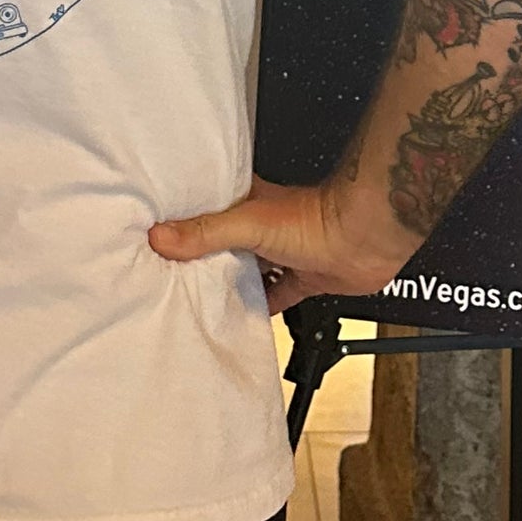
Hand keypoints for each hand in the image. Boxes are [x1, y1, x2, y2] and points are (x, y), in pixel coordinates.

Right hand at [149, 174, 407, 313]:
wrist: (366, 237)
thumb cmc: (318, 218)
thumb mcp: (250, 222)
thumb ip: (206, 232)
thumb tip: (161, 236)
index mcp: (247, 202)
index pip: (204, 209)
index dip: (181, 222)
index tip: (155, 235)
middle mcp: (262, 225)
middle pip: (222, 244)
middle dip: (201, 258)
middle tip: (169, 275)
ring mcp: (282, 252)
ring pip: (246, 270)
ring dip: (228, 283)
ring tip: (196, 299)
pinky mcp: (302, 277)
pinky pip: (274, 295)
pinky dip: (259, 306)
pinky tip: (241, 317)